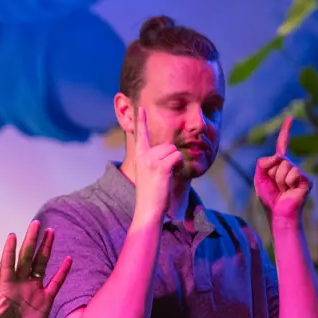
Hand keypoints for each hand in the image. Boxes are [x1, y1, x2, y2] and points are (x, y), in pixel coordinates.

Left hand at [0, 220, 71, 317]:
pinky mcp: (45, 300)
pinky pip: (55, 283)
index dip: (9, 250)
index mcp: (5, 285)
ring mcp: (34, 289)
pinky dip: (62, 272)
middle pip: (27, 257)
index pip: (7, 263)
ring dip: (45, 249)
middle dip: (31, 241)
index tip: (12, 236)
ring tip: (51, 232)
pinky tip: (68, 260)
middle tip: (36, 223)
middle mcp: (20, 282)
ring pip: (41, 264)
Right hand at [133, 107, 182, 222]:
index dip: (140, 120)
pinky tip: (170, 176)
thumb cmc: (152, 195)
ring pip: (173, 150)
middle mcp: (143, 156)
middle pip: (167, 145)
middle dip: (171, 157)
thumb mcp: (150, 174)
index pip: (140, 135)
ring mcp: (150, 160)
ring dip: (175, 163)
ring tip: (166, 177)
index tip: (140, 107)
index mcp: (139, 157)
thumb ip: (156, 161)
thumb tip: (170, 153)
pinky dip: (178, 166)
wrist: (148, 210)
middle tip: (164, 175)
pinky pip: (177, 158)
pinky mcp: (160, 167)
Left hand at [254, 116, 311, 228]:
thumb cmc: (269, 198)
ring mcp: (299, 172)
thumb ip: (263, 163)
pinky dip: (287, 182)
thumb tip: (278, 156)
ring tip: (282, 189)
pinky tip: (290, 190)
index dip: (286, 131)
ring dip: (278, 179)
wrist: (278, 214)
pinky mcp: (306, 179)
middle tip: (275, 186)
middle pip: (277, 158)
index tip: (290, 117)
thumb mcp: (259, 178)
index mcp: (279, 164)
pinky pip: (293, 172)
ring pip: (284, 165)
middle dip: (271, 173)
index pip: (282, 144)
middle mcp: (291, 165)